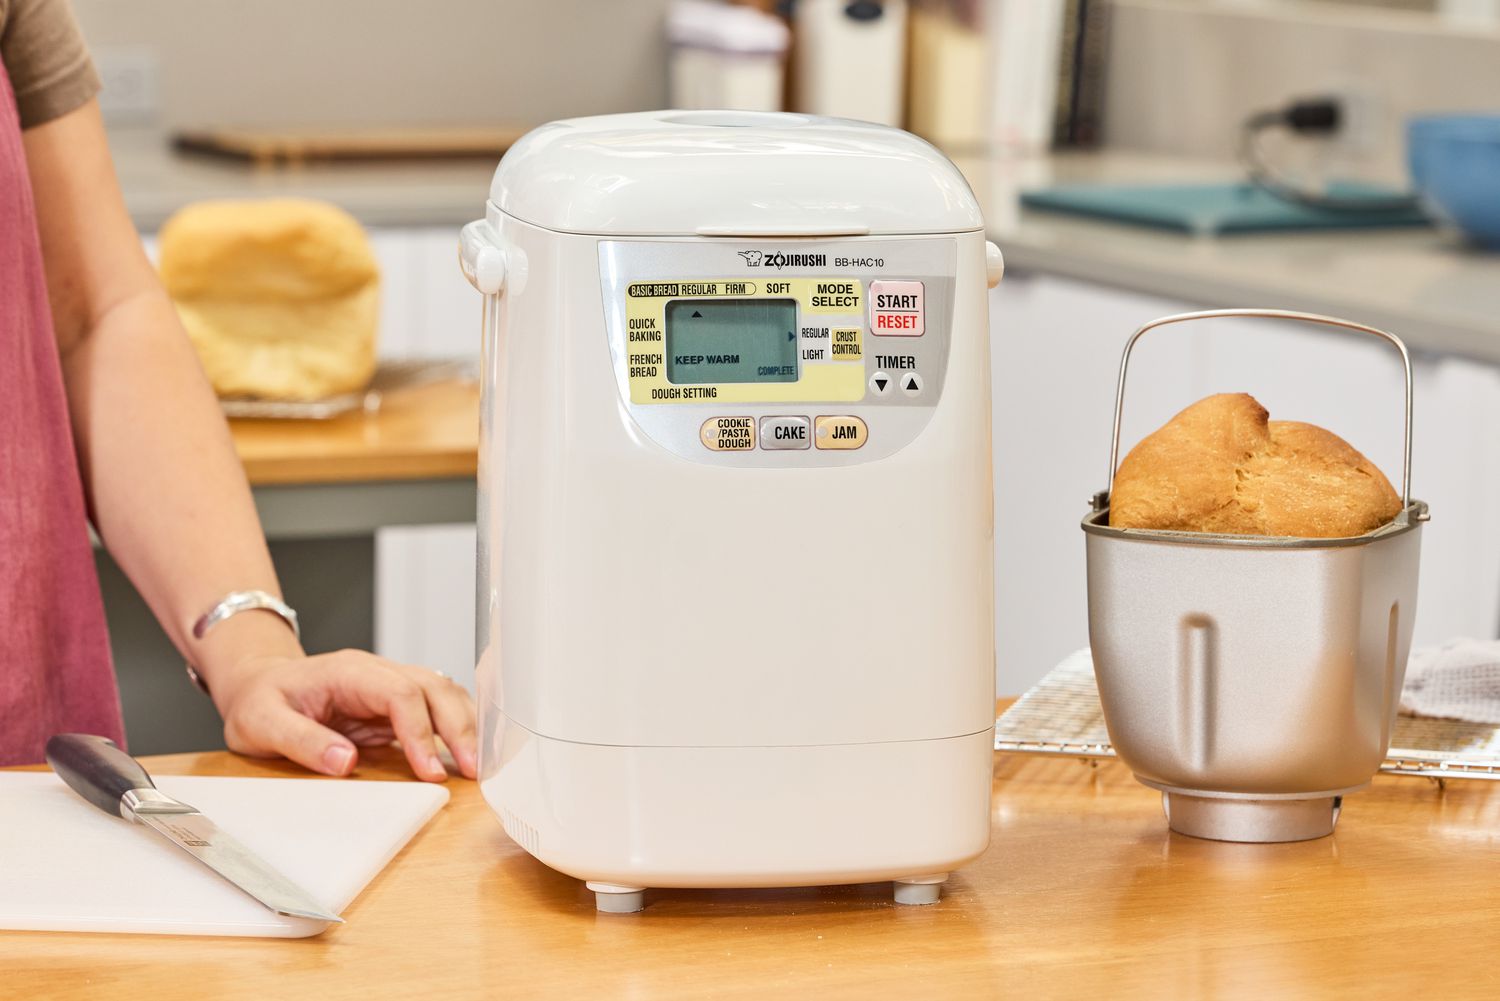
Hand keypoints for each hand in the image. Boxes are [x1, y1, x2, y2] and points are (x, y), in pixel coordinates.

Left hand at [212, 649, 477, 781]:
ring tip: (477, 764)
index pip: (400, 693)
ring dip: (464, 726)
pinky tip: (465, 751)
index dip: (420, 731)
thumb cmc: (259, 701)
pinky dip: (456, 726)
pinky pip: (435, 708)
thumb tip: (346, 762)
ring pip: (443, 693)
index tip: (429, 771)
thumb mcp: (261, 724)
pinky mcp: (394, 703)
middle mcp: (376, 672)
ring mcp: (388, 684)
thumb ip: (302, 741)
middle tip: (473, 770)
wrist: (258, 683)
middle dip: (458, 728)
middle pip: (433, 688)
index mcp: (348, 672)